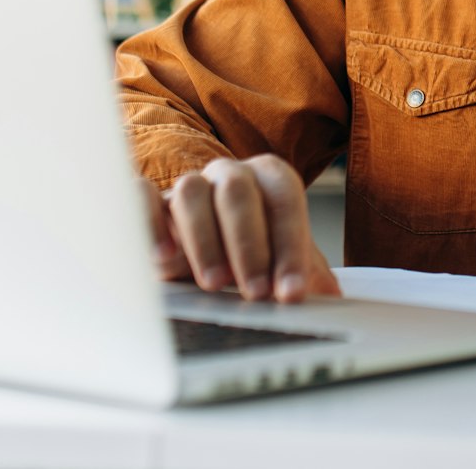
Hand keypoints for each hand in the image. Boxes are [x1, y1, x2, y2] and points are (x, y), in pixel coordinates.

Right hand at [142, 156, 341, 303]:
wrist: (200, 257)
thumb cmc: (247, 258)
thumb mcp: (280, 266)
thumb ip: (306, 276)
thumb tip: (335, 301)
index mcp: (267, 178)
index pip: (284, 198)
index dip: (290, 244)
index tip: (292, 292)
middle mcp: (228, 175)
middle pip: (238, 191)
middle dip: (250, 244)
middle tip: (257, 292)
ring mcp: (186, 185)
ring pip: (191, 191)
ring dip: (205, 240)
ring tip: (215, 285)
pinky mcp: (148, 202)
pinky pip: (140, 196)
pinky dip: (150, 224)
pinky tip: (163, 260)